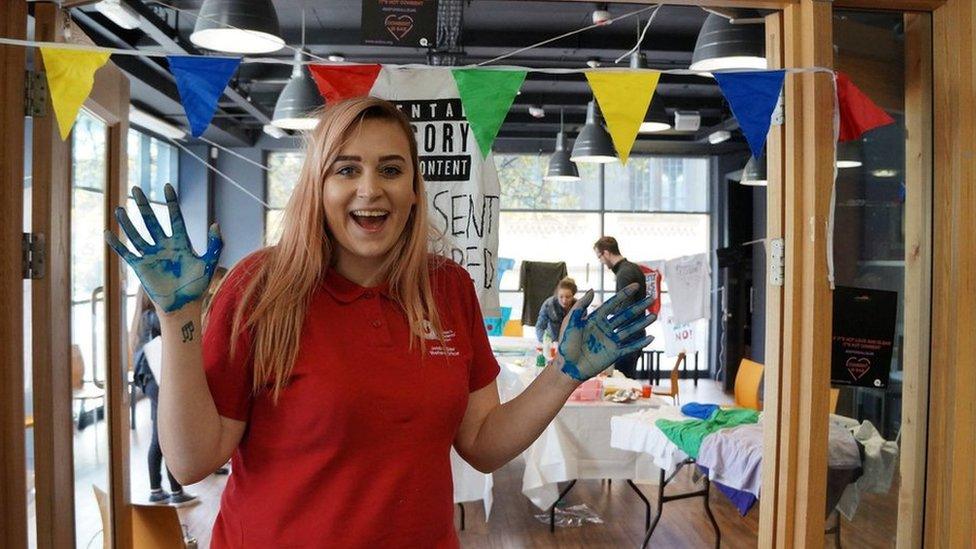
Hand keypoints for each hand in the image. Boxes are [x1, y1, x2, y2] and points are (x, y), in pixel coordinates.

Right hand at [105, 184, 221, 312]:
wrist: (183, 306)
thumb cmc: (197, 286)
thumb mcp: (208, 264)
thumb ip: (215, 244)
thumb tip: (215, 224)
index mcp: (181, 242)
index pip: (175, 218)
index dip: (171, 202)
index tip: (167, 186)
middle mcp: (164, 246)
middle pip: (152, 221)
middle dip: (144, 206)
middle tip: (136, 188)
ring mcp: (151, 256)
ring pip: (137, 235)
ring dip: (128, 222)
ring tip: (120, 208)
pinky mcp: (140, 267)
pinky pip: (126, 253)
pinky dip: (117, 244)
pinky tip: (108, 232)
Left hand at [556, 283, 654, 381]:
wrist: (567, 368)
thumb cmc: (566, 345)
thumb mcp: (570, 322)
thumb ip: (580, 306)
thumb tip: (592, 289)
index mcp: (595, 318)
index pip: (613, 304)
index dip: (624, 294)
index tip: (636, 285)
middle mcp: (605, 328)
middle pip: (626, 315)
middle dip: (639, 307)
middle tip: (652, 298)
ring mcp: (610, 340)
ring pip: (630, 329)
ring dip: (642, 323)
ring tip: (655, 316)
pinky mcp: (614, 354)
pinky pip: (630, 347)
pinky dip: (640, 343)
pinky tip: (651, 338)